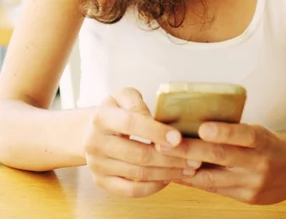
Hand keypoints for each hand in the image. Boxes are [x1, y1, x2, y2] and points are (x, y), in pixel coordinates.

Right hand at [84, 88, 200, 197]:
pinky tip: (169, 178)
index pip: (131, 124)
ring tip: (188, 168)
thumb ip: (139, 103)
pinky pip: (131, 190)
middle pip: (138, 154)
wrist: (91, 129)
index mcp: (102, 116)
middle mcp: (95, 142)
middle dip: (170, 157)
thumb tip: (157, 121)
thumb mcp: (124, 96)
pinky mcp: (101, 181)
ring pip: (138, 174)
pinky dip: (153, 187)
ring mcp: (97, 165)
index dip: (156, 131)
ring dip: (167, 172)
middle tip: (194, 157)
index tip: (178, 138)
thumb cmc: (116, 110)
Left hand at [155, 122, 285, 203]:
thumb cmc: (270, 143)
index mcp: (262, 140)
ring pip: (214, 178)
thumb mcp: (257, 130)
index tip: (201, 128)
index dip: (223, 132)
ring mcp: (252, 183)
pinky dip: (195, 182)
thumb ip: (232, 131)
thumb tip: (194, 123)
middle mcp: (259, 162)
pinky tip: (179, 175)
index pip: (243, 134)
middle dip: (191, 151)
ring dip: (186, 170)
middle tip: (165, 144)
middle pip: (222, 157)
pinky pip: (216, 190)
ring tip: (164, 161)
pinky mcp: (247, 199)